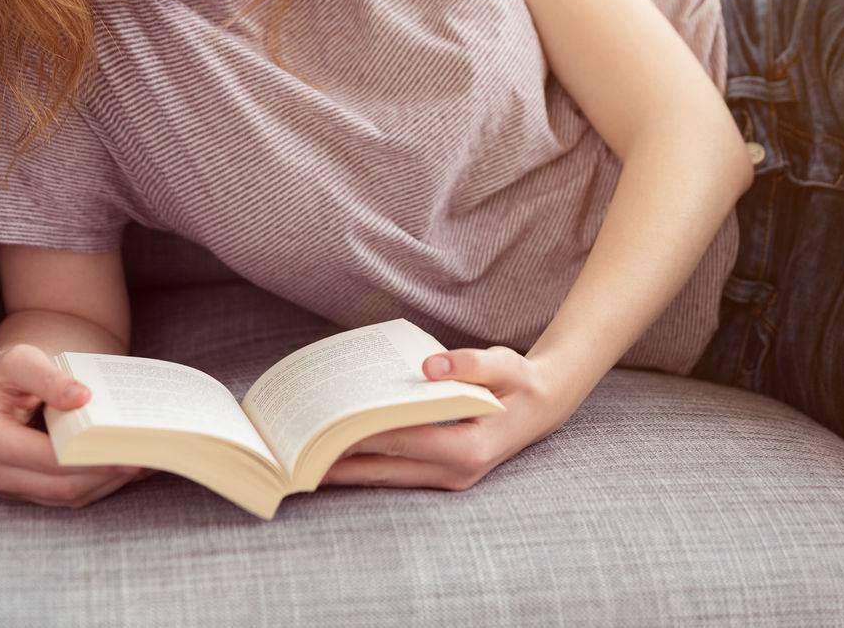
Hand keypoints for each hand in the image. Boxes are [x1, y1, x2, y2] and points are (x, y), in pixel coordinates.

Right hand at [0, 343, 157, 508]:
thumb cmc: (9, 373)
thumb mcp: (21, 360)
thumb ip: (47, 376)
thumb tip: (80, 398)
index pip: (46, 458)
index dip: (88, 457)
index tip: (125, 450)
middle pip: (62, 485)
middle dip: (106, 474)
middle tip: (148, 458)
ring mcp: (12, 487)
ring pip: (70, 496)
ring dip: (109, 482)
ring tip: (148, 461)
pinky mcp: (31, 491)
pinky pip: (71, 495)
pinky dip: (102, 482)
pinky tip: (131, 465)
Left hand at [318, 345, 583, 491]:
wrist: (543, 405)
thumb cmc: (519, 381)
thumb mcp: (503, 363)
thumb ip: (469, 364)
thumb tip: (428, 367)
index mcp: (470, 448)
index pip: (403, 440)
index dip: (362, 434)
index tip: (324, 428)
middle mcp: (457, 472)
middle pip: (386, 469)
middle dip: (341, 462)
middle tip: (299, 452)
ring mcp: (450, 479)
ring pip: (388, 478)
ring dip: (349, 469)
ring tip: (307, 457)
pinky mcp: (442, 475)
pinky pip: (397, 473)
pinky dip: (368, 464)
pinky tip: (339, 453)